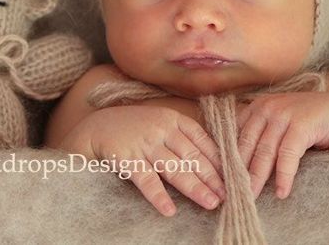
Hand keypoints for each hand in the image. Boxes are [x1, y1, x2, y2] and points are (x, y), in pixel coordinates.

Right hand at [60, 105, 225, 216]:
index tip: (233, 177)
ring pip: (174, 168)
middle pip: (192, 156)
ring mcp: (144, 142)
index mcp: (173, 119)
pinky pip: (146, 179)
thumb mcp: (159, 125)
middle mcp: (161, 128)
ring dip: (195, 187)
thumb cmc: (133, 129)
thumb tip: (213, 162)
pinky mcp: (126, 156)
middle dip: (213, 177)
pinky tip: (170, 210)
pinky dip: (158, 196)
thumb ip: (181, 138)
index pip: (202, 140)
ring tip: (210, 203)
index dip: (219, 160)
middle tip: (229, 195)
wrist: (94, 127)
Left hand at [236, 91, 328, 199]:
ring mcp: (283, 113)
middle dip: (238, 171)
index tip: (221, 179)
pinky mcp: (301, 124)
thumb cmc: (304, 123)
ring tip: (251, 197)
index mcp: (256, 107)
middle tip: (231, 193)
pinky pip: (288, 154)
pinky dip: (284, 175)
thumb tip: (233, 165)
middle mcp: (266, 107)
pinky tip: (281, 192)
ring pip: (265, 151)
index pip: (235, 135)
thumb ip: (259, 137)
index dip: (227, 158)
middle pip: (246, 145)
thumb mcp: (277, 126)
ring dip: (257, 177)